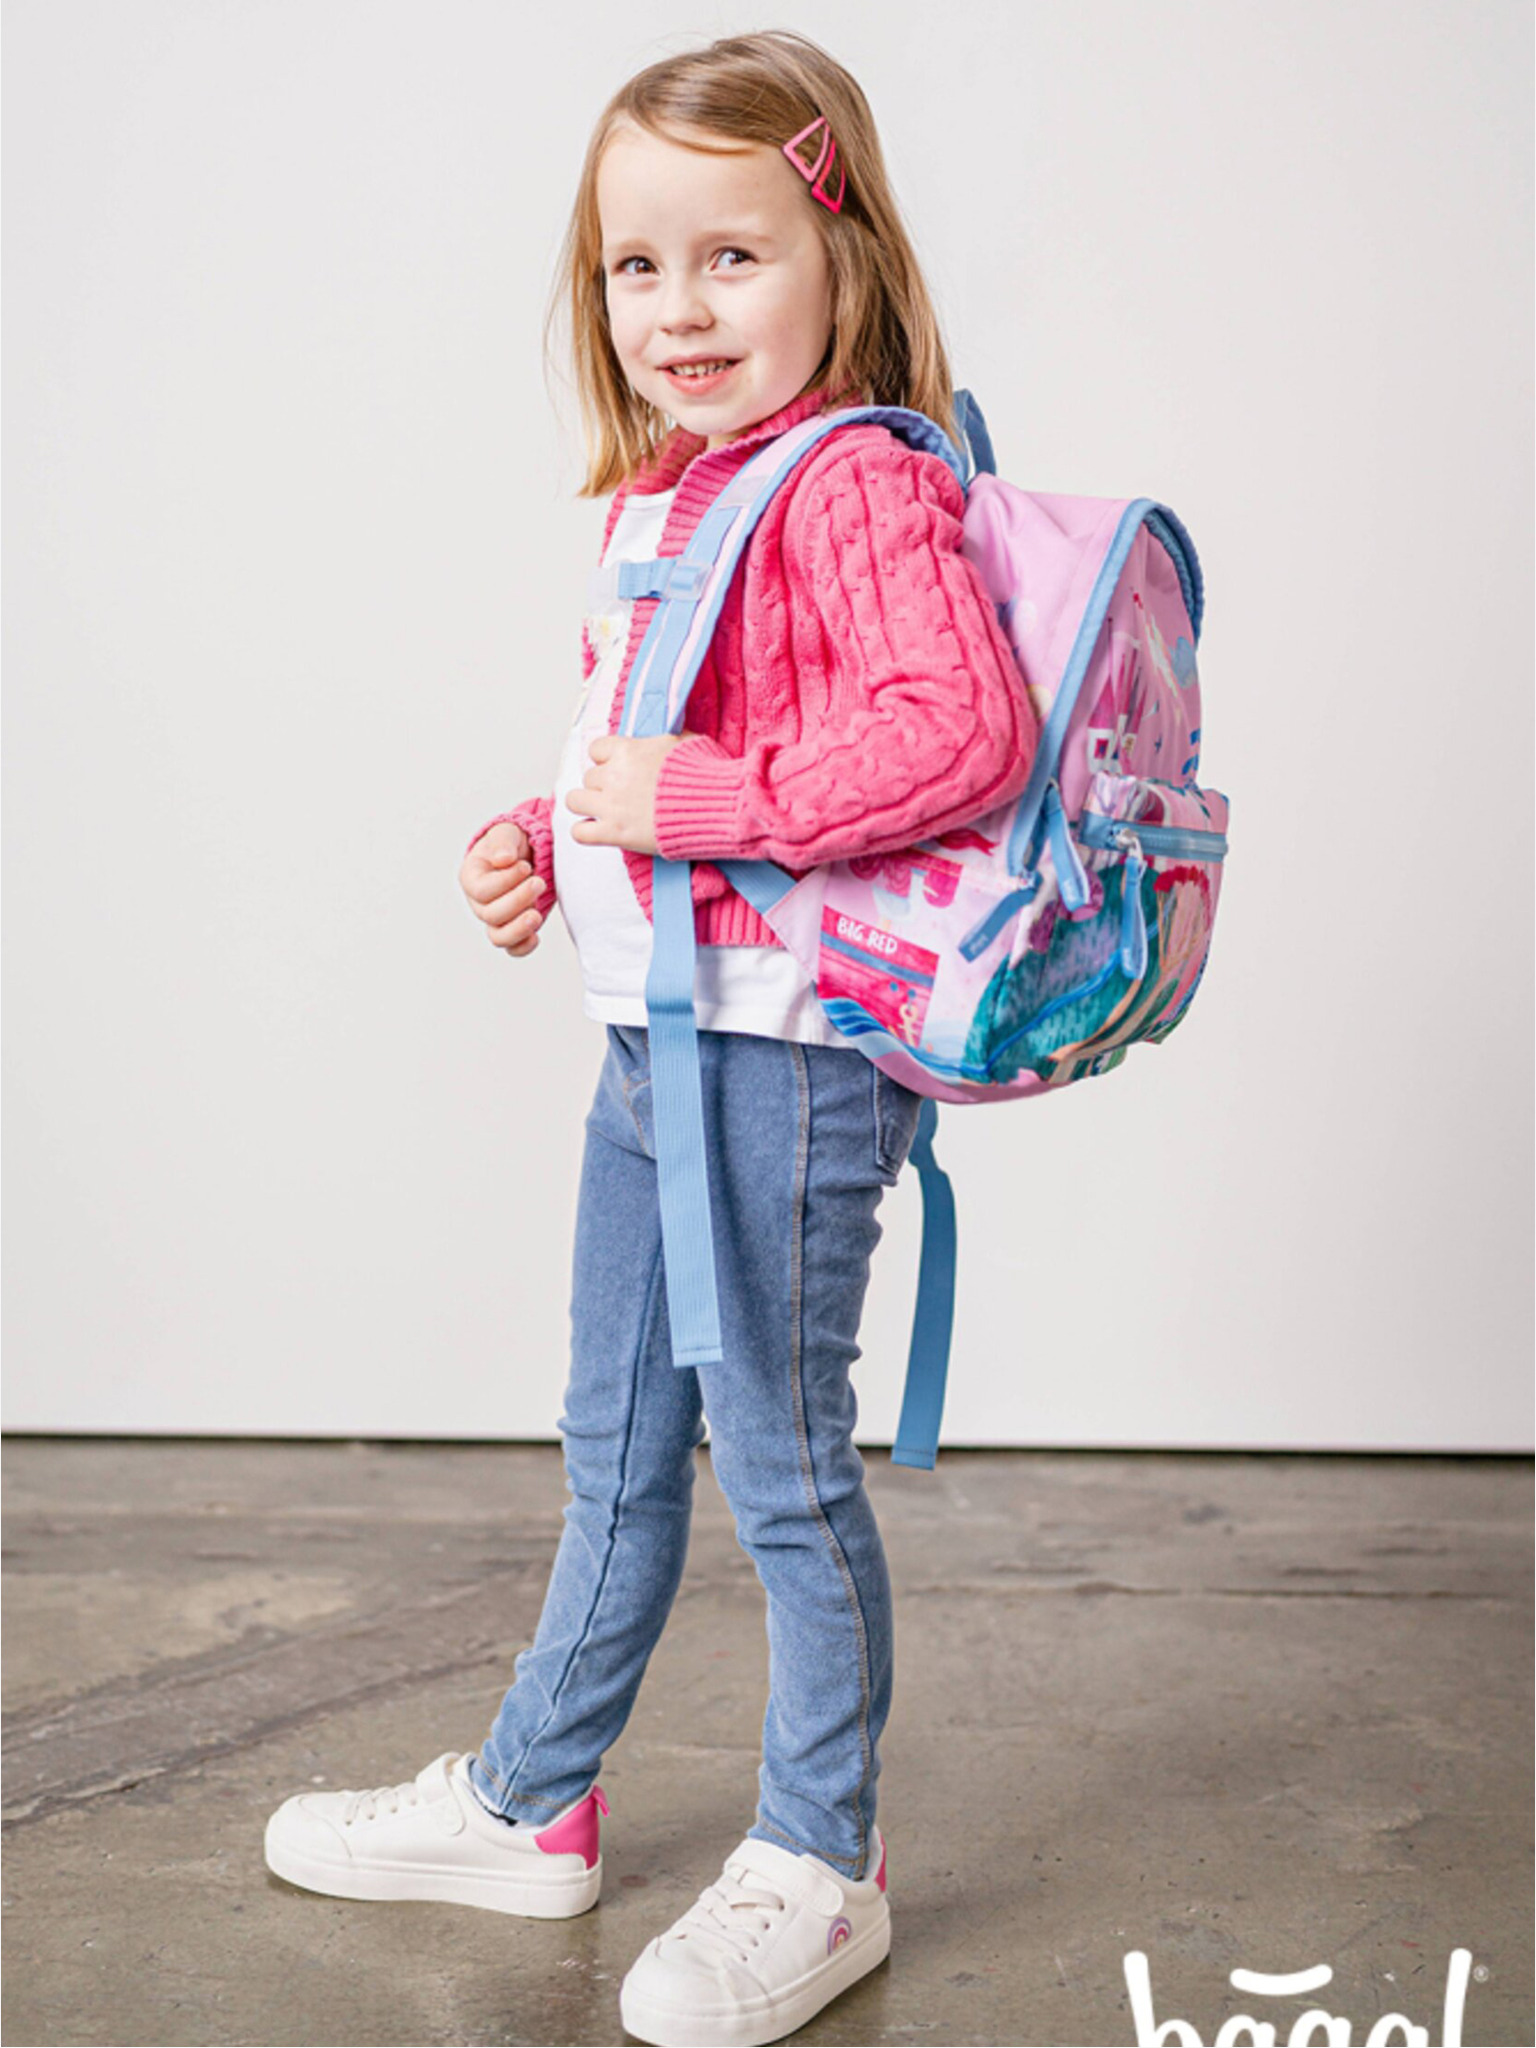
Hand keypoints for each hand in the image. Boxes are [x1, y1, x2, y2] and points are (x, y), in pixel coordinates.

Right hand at [460, 822, 547, 957]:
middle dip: (518, 900)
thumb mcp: (506, 832)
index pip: (481, 890)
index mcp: (471, 877)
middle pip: (491, 914)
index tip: (525, 867)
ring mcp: (496, 919)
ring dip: (518, 928)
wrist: (528, 852)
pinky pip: (513, 947)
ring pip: (498, 936)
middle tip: (539, 883)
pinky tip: (536, 937)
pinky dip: (524, 946)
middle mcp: (479, 902)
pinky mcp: (514, 928)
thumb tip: (504, 859)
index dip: (504, 882)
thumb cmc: (511, 843)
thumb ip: (502, 842)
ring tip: (537, 915)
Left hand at [565, 733, 696, 857]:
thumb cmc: (706, 774)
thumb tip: (660, 741)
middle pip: (589, 777)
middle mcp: (614, 776)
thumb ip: (662, 742)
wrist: (716, 806)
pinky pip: (579, 833)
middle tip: (621, 794)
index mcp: (628, 751)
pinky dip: (585, 833)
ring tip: (602, 811)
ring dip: (587, 805)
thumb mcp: (686, 742)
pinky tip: (597, 832)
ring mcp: (612, 806)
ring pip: (575, 800)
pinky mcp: (615, 833)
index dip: (606, 760)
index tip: (617, 768)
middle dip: (603, 785)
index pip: (596, 749)